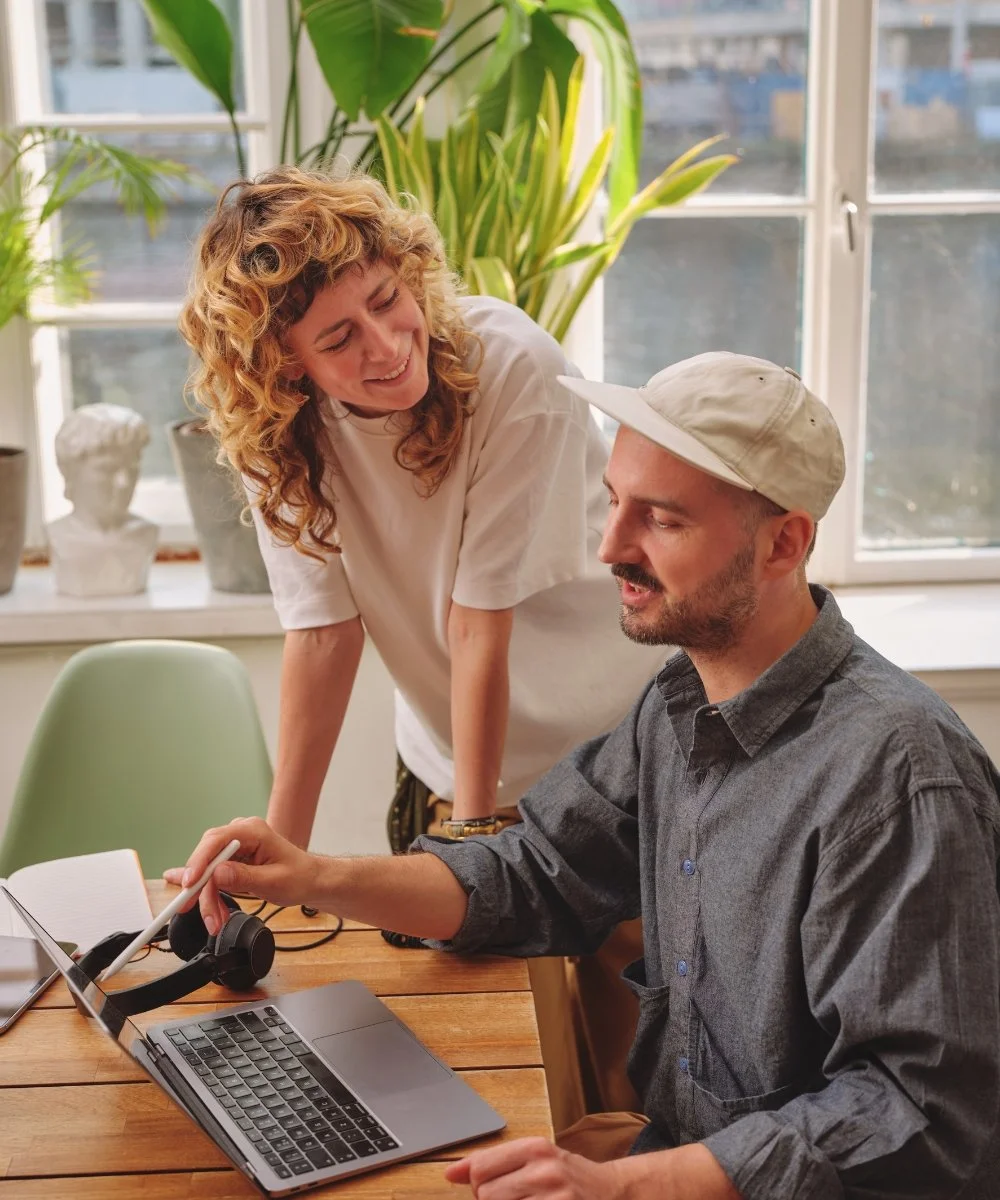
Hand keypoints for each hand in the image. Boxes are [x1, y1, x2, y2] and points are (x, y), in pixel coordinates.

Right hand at [172, 817, 317, 935]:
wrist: (309, 880)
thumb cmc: (299, 877)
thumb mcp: (274, 881)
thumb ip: (244, 877)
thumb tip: (217, 873)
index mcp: (253, 831)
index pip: (216, 840)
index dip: (199, 861)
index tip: (190, 883)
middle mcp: (241, 834)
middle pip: (207, 857)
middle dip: (200, 887)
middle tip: (192, 909)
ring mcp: (235, 846)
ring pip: (208, 870)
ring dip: (207, 897)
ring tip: (215, 920)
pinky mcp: (232, 859)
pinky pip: (212, 874)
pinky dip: (207, 891)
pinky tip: (185, 892)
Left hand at [444, 1137, 627, 1199]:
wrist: (613, 1193)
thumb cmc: (569, 1177)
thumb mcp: (535, 1159)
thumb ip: (492, 1163)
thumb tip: (450, 1174)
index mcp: (536, 1148)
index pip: (481, 1168)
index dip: (478, 1185)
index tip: (487, 1189)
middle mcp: (545, 1170)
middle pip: (487, 1196)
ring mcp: (555, 1198)